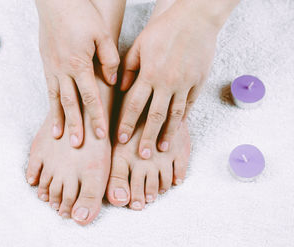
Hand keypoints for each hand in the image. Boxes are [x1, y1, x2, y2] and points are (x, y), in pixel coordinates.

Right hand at [36, 0, 119, 146]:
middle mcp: (63, 70)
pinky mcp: (46, 64)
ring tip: (60, 138)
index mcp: (79, 63)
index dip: (97, 117)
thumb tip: (111, 81)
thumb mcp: (103, 34)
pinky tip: (52, 116)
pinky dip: (51, 106)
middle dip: (76, 125)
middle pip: (71, 104)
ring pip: (56, 100)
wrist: (56, 0)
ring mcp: (52, 68)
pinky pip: (48, 90)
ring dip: (60, 120)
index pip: (90, 97)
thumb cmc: (81, 13)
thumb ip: (109, 60)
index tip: (102, 134)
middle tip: (78, 145)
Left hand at [118, 0, 237, 158]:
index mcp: (149, 74)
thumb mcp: (140, 45)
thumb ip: (129, 68)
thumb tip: (122, 89)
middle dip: (147, 137)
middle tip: (142, 154)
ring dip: (167, 134)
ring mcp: (184, 84)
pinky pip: (189, 105)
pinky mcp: (199, 82)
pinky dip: (183, 119)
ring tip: (162, 149)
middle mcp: (166, 82)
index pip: (134, 105)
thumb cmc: (164, 30)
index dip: (127, 124)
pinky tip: (178, 130)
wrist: (195, 18)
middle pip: (154, 116)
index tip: (121, 139)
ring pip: (174, 115)